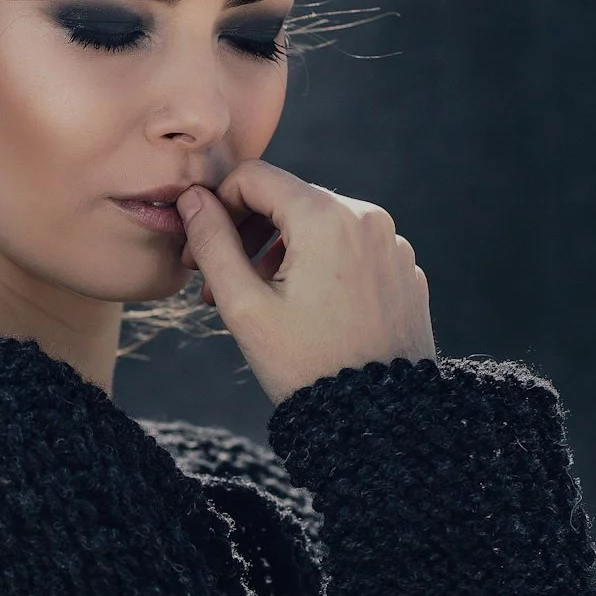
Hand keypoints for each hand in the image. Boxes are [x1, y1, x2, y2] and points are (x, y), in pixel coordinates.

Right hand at [176, 159, 436, 406]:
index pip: (255, 177)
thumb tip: (192, 198)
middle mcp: (367, 217)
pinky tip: (302, 310)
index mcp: (326, 217)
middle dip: (247, 234)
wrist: (378, 418)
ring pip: (319, 225)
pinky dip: (319, 266)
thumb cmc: (306, 366)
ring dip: (280, 252)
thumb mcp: (243, 306)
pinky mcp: (403, 268)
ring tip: (257, 302)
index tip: (201, 247)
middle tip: (217, 284)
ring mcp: (391, 242)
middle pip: (288, 199)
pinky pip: (350, 249)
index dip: (218, 205)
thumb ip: (212, 242)